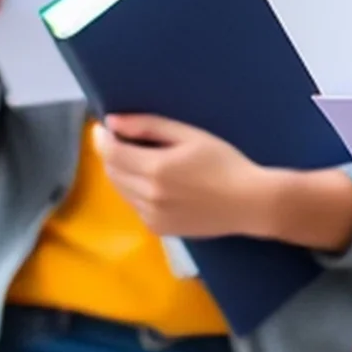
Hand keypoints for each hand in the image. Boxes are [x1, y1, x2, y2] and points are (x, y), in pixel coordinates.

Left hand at [96, 115, 266, 237]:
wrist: (249, 203)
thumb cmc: (224, 162)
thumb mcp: (190, 135)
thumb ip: (149, 126)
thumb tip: (113, 123)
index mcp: (156, 169)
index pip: (111, 153)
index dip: (102, 138)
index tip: (102, 128)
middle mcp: (148, 196)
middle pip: (112, 172)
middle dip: (111, 154)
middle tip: (122, 140)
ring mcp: (152, 216)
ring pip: (121, 190)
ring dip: (122, 173)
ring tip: (142, 160)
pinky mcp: (158, 228)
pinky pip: (135, 206)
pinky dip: (136, 192)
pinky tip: (158, 184)